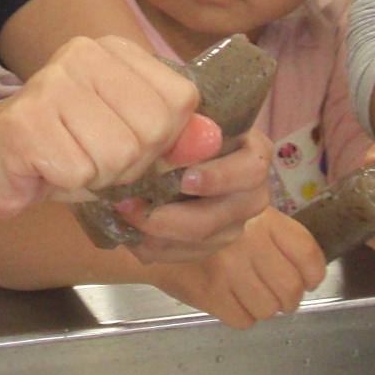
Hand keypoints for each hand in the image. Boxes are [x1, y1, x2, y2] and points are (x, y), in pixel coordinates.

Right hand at [0, 36, 214, 217]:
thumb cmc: (63, 149)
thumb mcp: (129, 139)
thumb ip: (174, 137)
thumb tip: (213, 139)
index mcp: (114, 51)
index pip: (180, 100)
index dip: (163, 140)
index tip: (128, 143)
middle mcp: (83, 55)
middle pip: (152, 130)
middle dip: (130, 165)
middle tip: (93, 160)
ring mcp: (50, 84)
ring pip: (117, 155)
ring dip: (96, 178)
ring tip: (68, 163)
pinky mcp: (24, 123)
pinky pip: (78, 172)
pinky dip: (66, 185)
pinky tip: (44, 170)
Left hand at [117, 126, 272, 263]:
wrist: (180, 151)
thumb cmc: (186, 127)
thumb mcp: (187, 119)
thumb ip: (184, 127)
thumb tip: (166, 133)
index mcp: (253, 156)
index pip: (250, 170)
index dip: (218, 178)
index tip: (184, 179)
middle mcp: (250, 194)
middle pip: (217, 218)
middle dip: (170, 218)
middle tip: (130, 205)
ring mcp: (232, 224)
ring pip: (198, 243)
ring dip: (154, 235)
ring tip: (121, 215)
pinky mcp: (211, 245)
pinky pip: (182, 255)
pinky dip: (152, 247)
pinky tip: (128, 231)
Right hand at [157, 209, 325, 328]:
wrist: (153, 231)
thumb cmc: (203, 222)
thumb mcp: (242, 211)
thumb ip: (274, 235)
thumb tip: (306, 272)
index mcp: (263, 218)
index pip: (306, 254)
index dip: (313, 275)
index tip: (307, 281)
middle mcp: (248, 241)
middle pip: (290, 289)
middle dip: (288, 299)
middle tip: (278, 295)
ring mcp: (228, 268)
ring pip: (268, 308)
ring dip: (263, 307)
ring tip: (249, 294)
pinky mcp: (210, 292)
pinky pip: (243, 319)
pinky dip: (241, 315)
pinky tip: (231, 299)